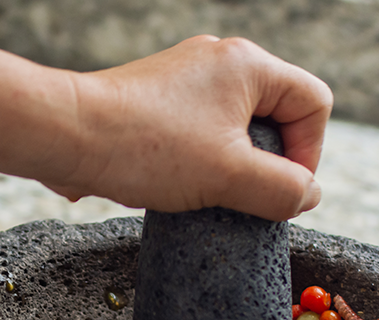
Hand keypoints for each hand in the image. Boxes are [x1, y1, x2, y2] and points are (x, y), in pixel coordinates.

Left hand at [48, 36, 332, 220]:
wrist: (65, 136)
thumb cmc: (146, 147)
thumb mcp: (229, 176)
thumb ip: (282, 189)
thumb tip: (307, 196)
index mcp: (247, 65)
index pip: (313, 104)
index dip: (310, 154)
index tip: (283, 193)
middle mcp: (217, 62)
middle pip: (275, 115)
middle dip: (268, 163)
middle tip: (244, 199)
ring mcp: (183, 81)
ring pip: (234, 129)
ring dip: (231, 168)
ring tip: (206, 196)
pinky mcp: (155, 104)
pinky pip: (198, 134)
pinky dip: (199, 164)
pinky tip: (177, 188)